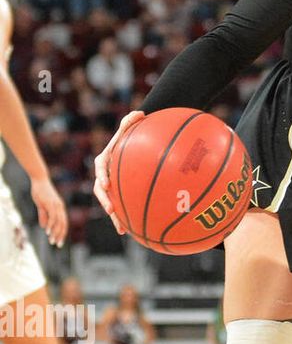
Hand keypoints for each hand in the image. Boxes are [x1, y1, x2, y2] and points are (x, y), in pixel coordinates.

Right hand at [30, 177, 66, 247]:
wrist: (40, 180)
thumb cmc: (41, 192)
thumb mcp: (42, 206)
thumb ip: (44, 216)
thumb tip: (44, 227)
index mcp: (60, 208)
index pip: (63, 223)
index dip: (62, 233)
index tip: (59, 241)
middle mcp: (60, 208)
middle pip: (63, 224)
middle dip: (60, 235)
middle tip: (58, 244)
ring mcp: (56, 205)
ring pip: (58, 222)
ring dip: (55, 232)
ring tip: (52, 241)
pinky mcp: (50, 204)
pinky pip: (53, 216)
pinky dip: (51, 224)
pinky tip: (48, 231)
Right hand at [93, 110, 144, 234]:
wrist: (134, 146)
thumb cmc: (132, 136)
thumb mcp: (129, 128)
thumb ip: (131, 122)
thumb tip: (139, 113)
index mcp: (104, 160)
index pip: (100, 168)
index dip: (102, 176)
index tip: (105, 184)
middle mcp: (105, 175)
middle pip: (102, 191)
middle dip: (106, 202)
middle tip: (112, 210)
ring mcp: (112, 186)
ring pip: (111, 203)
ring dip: (116, 217)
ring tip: (122, 229)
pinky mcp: (120, 194)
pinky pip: (123, 207)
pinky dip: (126, 218)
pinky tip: (133, 231)